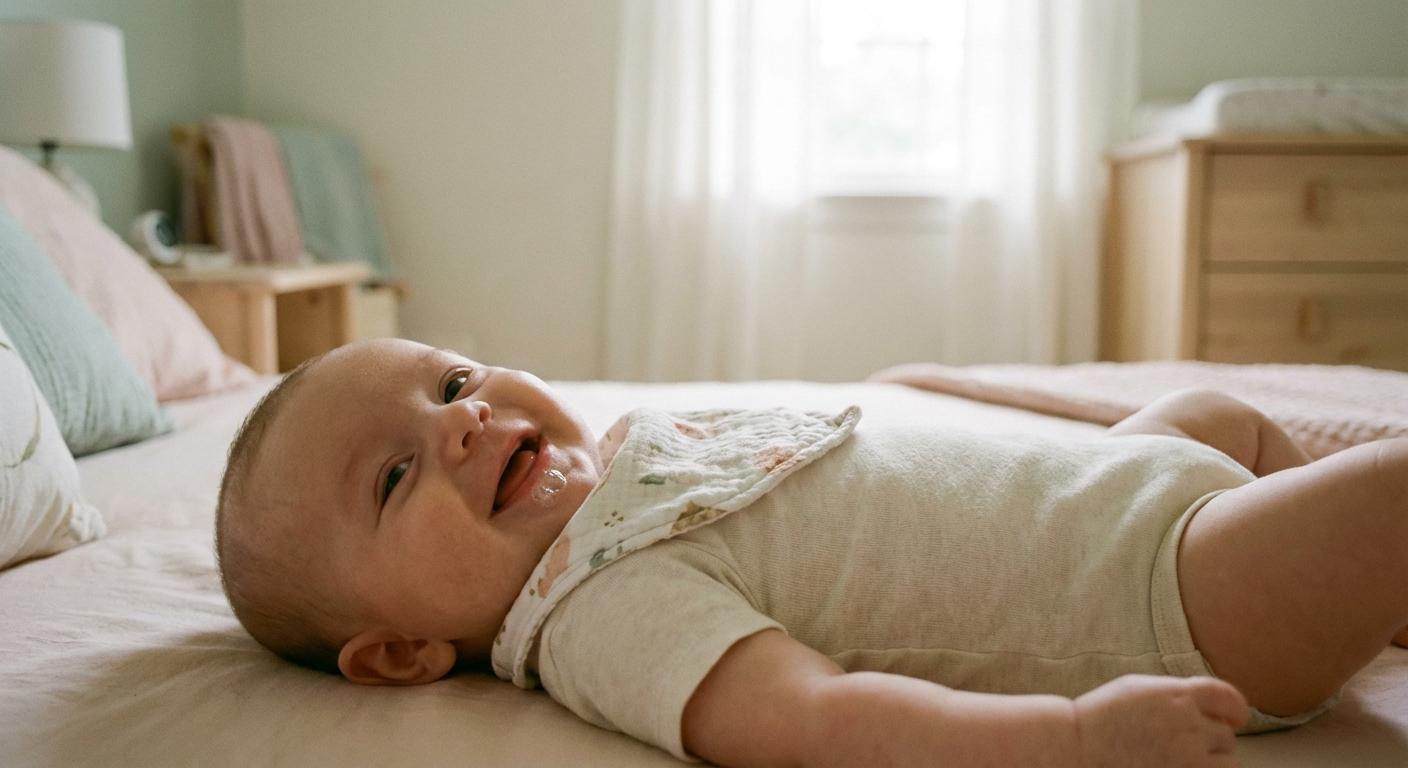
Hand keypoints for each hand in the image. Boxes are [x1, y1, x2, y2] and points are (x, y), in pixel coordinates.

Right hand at [1073, 675, 1247, 767]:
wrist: (1077, 749)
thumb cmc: (1102, 718)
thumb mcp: (1139, 689)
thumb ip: (1177, 693)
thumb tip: (1212, 705)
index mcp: (1177, 695)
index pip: (1228, 698)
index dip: (1234, 710)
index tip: (1232, 719)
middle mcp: (1187, 724)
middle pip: (1226, 735)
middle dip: (1210, 740)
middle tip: (1180, 745)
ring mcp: (1188, 757)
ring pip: (1227, 762)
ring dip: (1211, 763)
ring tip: (1178, 760)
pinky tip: (1177, 767)